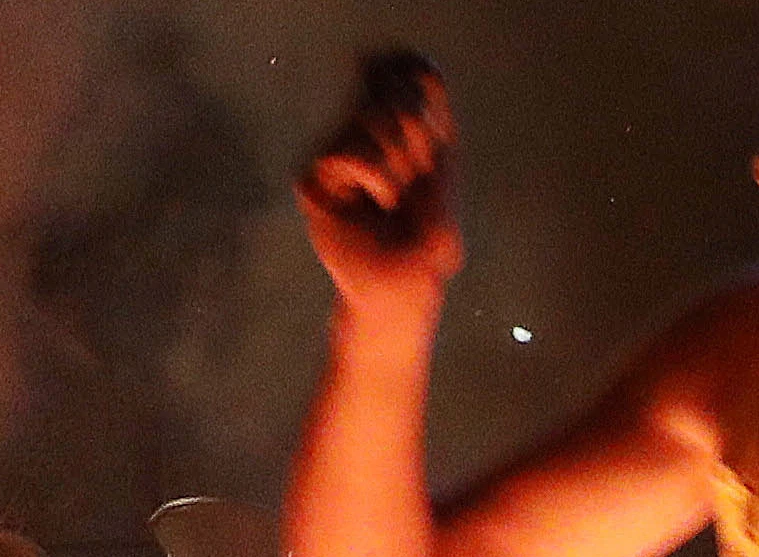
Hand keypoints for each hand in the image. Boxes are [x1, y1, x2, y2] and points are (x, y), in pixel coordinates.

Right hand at [301, 50, 462, 313]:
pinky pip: (349, 152)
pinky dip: (377, 178)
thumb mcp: (445, 173)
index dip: (420, 86)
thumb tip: (426, 66)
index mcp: (393, 131)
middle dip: (418, 139)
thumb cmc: (428, 238)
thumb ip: (437, 120)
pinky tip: (377, 201)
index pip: (401, 76)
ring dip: (399, 163)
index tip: (432, 120)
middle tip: (416, 180)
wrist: (403, 287)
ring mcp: (335, 155)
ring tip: (394, 198)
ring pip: (372, 119)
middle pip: (393, 95)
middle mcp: (360, 135)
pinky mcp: (313, 179)